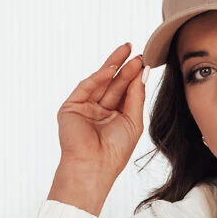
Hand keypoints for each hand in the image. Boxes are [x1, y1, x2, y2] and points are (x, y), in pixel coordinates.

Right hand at [54, 43, 146, 184]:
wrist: (95, 165)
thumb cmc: (115, 151)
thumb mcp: (133, 121)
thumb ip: (136, 96)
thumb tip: (142, 72)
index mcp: (115, 118)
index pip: (126, 93)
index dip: (134, 78)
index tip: (144, 63)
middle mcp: (100, 111)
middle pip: (114, 84)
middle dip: (125, 69)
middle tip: (137, 53)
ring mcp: (85, 108)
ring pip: (101, 82)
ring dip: (113, 66)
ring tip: (126, 51)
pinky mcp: (72, 106)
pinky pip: (87, 87)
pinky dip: (99, 76)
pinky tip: (112, 67)